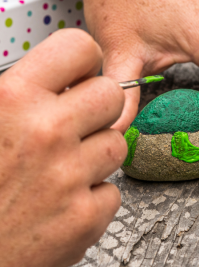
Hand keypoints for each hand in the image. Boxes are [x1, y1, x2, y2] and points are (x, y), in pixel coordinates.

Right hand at [0, 29, 125, 266]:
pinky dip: (93, 198)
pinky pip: (112, 191)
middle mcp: (46, 132)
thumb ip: (17, 95)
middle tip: (75, 128)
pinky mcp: (86, 218)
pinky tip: (62, 205)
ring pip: (117, 144)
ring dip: (95, 156)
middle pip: (112, 96)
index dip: (83, 64)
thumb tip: (60, 78)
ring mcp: (70, 177)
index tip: (78, 79)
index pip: (79, 48)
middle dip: (96, 110)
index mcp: (12, 99)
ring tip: (61, 172)